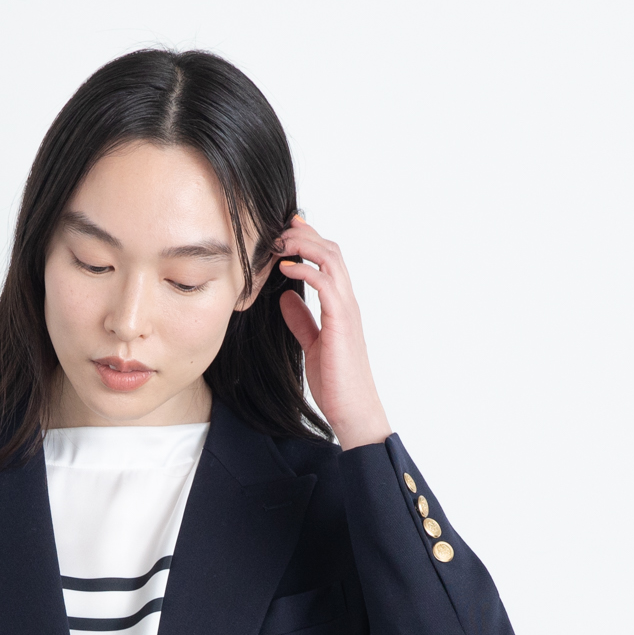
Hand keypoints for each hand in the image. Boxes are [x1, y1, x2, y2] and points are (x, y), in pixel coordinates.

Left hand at [273, 213, 390, 448]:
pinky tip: (285, 268)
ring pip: (331, 260)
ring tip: (280, 241)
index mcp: (342, 306)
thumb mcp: (312, 344)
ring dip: (304, 245)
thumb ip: (301, 320)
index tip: (288, 228)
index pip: (330, 261)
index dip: (310, 241)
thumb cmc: (336, 381)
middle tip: (281, 225)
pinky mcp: (341, 322)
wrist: (353, 409)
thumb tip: (285, 298)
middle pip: (331, 252)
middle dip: (306, 234)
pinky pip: (326, 285)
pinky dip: (305, 270)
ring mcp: (347, 310)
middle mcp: (348, 302)